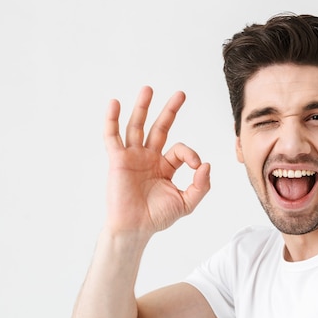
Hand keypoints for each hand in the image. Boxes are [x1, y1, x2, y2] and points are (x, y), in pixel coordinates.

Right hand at [103, 86, 209, 235]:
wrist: (135, 229)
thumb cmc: (158, 217)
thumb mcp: (187, 202)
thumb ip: (201, 186)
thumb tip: (206, 164)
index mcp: (165, 166)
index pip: (180, 150)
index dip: (191, 154)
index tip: (196, 167)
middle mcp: (149, 158)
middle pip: (160, 128)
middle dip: (170, 111)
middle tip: (181, 94)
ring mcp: (133, 157)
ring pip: (137, 126)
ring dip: (142, 107)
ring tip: (148, 89)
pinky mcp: (118, 160)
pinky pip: (112, 137)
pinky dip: (112, 120)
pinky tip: (115, 103)